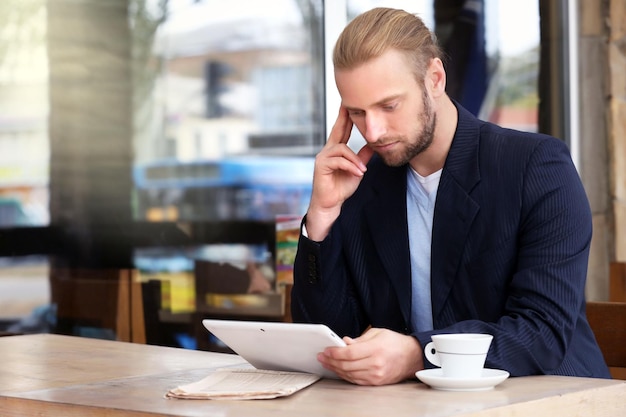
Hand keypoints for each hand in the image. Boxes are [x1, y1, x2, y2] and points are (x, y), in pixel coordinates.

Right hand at [305, 107, 374, 240]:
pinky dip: (350, 166)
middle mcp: (327, 150)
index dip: (346, 117)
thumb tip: (372, 145)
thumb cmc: (341, 188)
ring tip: (362, 170)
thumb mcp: (356, 170)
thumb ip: (362, 157)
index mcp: (336, 150)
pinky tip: (358, 173)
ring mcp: (323, 157)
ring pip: (342, 149)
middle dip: (344, 116)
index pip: (342, 129)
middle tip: (348, 103)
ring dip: (354, 160)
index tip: (349, 104)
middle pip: (337, 129)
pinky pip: (339, 161)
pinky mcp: (321, 166)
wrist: (330, 204)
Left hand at [317, 328, 423, 385]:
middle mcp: (376, 364)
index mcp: (376, 349)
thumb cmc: (396, 343)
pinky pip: (356, 380)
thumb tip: (344, 343)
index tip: (326, 350)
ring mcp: (376, 375)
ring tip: (327, 363)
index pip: (349, 353)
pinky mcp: (376, 382)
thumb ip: (359, 339)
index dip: (335, 352)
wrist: (412, 357)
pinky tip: (339, 369)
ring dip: (336, 369)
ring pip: (349, 374)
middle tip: (322, 356)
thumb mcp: (377, 333)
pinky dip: (345, 375)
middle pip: (347, 365)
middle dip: (331, 361)